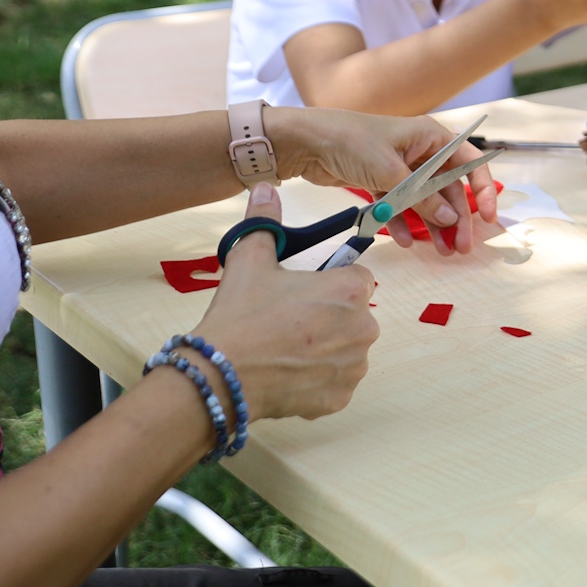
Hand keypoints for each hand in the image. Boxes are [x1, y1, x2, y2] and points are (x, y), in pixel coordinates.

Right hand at [189, 183, 380, 420]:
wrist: (222, 374)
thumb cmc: (241, 315)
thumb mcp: (250, 260)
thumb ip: (264, 222)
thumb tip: (265, 188)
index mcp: (350, 290)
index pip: (357, 278)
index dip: (330, 283)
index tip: (304, 292)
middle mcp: (364, 328)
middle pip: (353, 315)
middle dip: (327, 317)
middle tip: (288, 323)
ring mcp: (354, 366)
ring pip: (345, 349)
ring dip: (323, 349)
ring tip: (283, 349)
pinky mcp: (339, 398)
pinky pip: (334, 382)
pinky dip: (315, 380)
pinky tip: (286, 374)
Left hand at [265, 108, 499, 252]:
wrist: (306, 142)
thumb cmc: (351, 142)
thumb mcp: (391, 172)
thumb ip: (422, 198)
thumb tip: (451, 221)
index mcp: (431, 137)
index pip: (471, 163)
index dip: (483, 190)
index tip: (488, 218)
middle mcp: (421, 152)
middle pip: (449, 189)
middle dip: (456, 219)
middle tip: (460, 249)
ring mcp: (401, 169)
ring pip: (426, 202)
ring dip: (433, 227)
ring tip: (439, 253)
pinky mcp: (382, 183)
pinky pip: (401, 207)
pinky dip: (404, 223)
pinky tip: (406, 242)